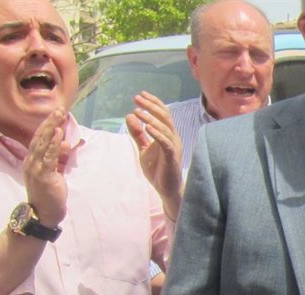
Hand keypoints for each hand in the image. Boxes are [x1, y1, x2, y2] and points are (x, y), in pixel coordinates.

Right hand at [23, 109, 70, 227]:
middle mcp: (31, 162)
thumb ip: (58, 158)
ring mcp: (35, 168)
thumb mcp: (55, 172)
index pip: (39, 139)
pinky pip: (49, 156)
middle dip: (49, 122)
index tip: (56, 114)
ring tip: (59, 116)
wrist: (44, 214)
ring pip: (43, 144)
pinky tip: (58, 133)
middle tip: (59, 109)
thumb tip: (65, 143)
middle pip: (40, 137)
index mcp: (32, 160)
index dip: (47, 126)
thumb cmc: (50, 194)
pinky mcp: (43, 175)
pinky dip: (53, 144)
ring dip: (52, 128)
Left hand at [125, 91, 182, 213]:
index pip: (163, 114)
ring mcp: (174, 147)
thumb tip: (129, 116)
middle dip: (151, 106)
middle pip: (165, 116)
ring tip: (138, 112)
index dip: (153, 103)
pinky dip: (157, 134)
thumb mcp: (143, 148)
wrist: (166, 189)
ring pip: (165, 127)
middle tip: (137, 98)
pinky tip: (146, 127)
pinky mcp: (172, 157)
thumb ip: (137, 134)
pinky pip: (165, 142)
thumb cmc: (158, 169)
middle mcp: (173, 137)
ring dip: (151, 119)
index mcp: (168, 134)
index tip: (140, 95)